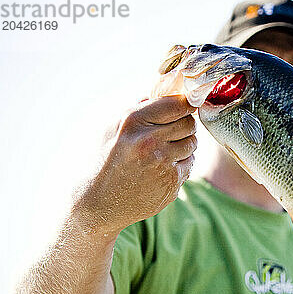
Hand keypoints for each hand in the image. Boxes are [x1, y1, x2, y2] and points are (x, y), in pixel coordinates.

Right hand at [76, 95, 196, 235]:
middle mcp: (149, 141)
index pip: (177, 104)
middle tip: (172, 131)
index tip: (186, 106)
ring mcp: (162, 163)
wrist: (99, 202)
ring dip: (184, 144)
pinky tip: (162, 168)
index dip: (186, 104)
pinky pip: (190, 164)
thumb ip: (140, 108)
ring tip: (165, 150)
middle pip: (189, 123)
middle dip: (184, 125)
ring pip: (193, 143)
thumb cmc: (106, 160)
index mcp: (133, 121)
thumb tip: (166, 91)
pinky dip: (181, 164)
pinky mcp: (171, 182)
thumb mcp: (113, 128)